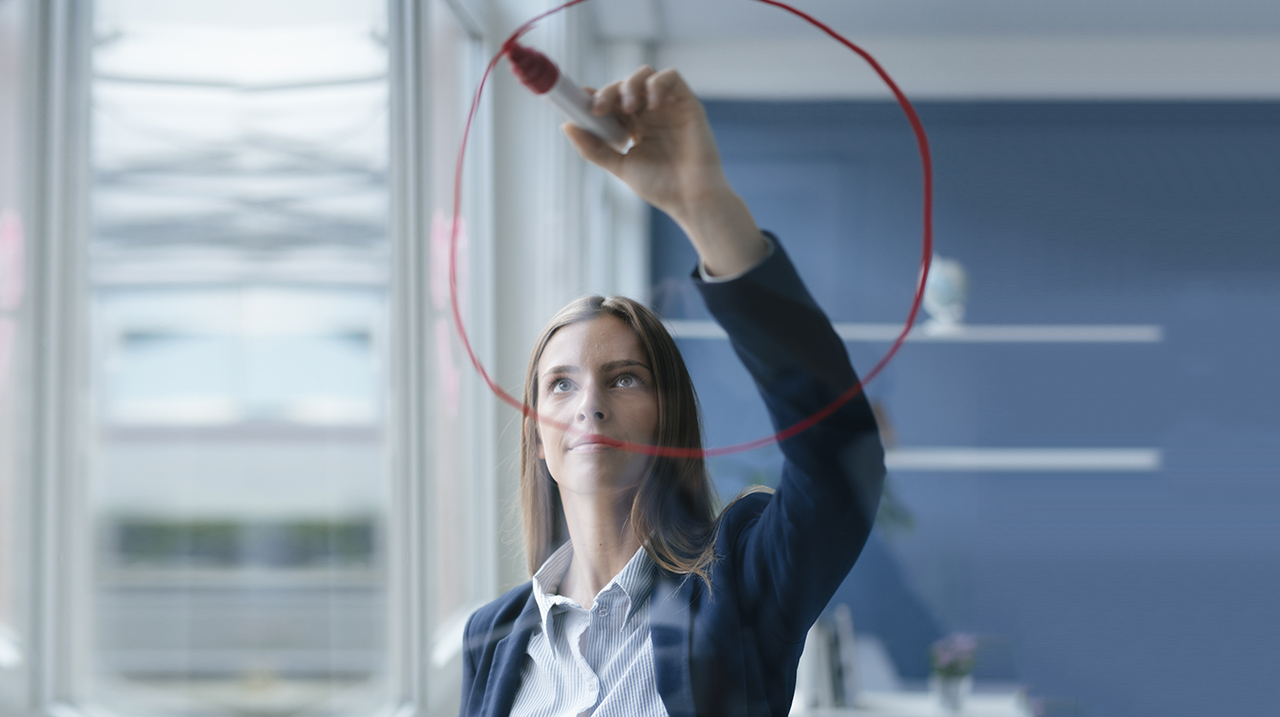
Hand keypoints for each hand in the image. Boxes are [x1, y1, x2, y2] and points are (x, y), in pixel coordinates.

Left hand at [564, 66, 725, 222]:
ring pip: (645, 74)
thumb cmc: (660, 187)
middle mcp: (649, 113)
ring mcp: (668, 107)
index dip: (594, 96)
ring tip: (628, 108)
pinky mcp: (687, 104)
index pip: (610, 100)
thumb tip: (566, 125)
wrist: (692, 199)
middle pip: (624, 85)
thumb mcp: (619, 166)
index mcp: (633, 126)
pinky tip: (651, 104)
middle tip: (598, 109)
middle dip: (608, 92)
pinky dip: (657, 83)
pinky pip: (671, 77)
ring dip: (630, 84)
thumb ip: (593, 148)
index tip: (579, 102)